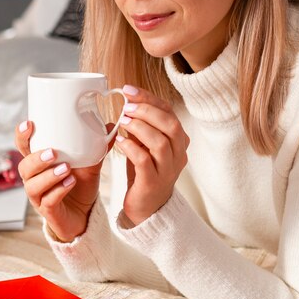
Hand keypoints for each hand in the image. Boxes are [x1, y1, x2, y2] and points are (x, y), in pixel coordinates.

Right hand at [15, 121, 114, 241]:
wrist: (86, 214)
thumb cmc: (81, 186)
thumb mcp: (90, 164)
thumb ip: (97, 147)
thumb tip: (110, 127)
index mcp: (40, 163)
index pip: (24, 148)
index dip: (22, 136)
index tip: (29, 124)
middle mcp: (34, 179)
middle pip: (24, 167)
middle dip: (36, 159)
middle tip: (53, 153)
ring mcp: (39, 197)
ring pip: (33, 185)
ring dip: (48, 175)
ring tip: (66, 168)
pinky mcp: (48, 212)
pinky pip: (48, 201)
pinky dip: (59, 190)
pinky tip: (70, 183)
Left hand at [116, 85, 189, 224]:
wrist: (147, 208)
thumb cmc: (146, 172)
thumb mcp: (146, 145)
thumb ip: (142, 125)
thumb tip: (128, 101)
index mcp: (178, 141)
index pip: (169, 112)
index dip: (149, 98)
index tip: (129, 90)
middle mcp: (178, 154)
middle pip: (171, 125)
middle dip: (147, 111)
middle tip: (126, 107)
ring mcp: (167, 170)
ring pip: (161, 142)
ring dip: (140, 128)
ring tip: (123, 121)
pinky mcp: (153, 183)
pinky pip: (145, 161)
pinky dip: (132, 148)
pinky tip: (120, 141)